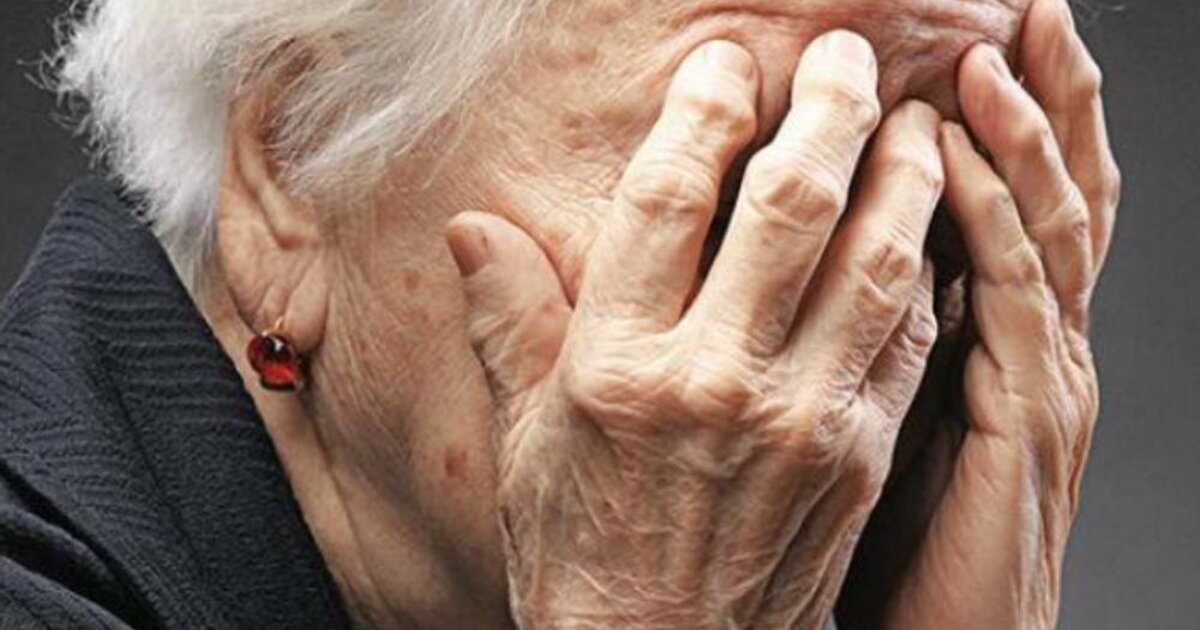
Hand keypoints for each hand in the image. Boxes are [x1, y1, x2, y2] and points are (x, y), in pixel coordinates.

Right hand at [446, 33, 944, 628]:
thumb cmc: (584, 554)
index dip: (702, 112)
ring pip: (876, 261)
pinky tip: (928, 231)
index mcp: (619, 367)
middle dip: (825, 108)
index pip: (666, 200)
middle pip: (790, 206)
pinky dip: (926, 274)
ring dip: (902, 175)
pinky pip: (908, 339)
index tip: (725, 63)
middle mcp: (716, 381)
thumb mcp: (523, 441)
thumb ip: (507, 321)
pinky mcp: (860, 455)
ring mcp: (802, 418)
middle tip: (842, 56)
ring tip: (909, 121)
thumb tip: (470, 228)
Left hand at [835, 0, 1120, 626]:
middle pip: (1052, 193)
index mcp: (999, 336)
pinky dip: (993, 215)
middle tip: (1024, 8)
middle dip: (1041, 95)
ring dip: (1025, 127)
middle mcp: (1034, 343)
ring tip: (999, 42)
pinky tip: (957, 152)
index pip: (1012, 204)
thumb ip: (858, 328)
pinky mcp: (1031, 419)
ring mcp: (1043, 377)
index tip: (974, 41)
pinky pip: (1018, 296)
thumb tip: (806, 256)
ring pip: (1048, 224)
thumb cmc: (878, 535)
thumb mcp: (869, 410)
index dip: (1006, 120)